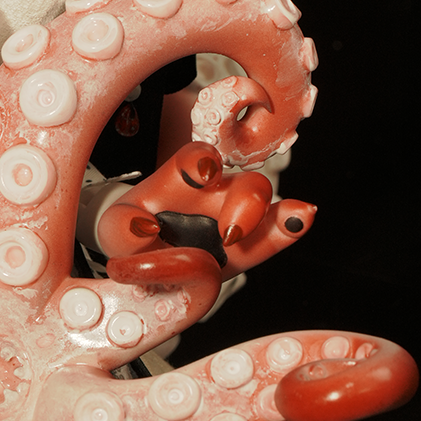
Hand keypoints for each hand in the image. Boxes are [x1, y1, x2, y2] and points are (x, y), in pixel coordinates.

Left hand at [96, 141, 314, 278]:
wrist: (143, 262)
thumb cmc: (131, 235)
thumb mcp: (117, 231)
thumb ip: (124, 229)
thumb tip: (143, 227)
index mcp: (180, 180)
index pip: (195, 158)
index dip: (203, 161)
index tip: (204, 174)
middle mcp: (215, 192)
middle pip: (243, 179)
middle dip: (246, 199)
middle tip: (229, 232)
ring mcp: (236, 218)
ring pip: (264, 203)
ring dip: (270, 214)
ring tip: (252, 239)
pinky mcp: (248, 247)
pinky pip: (277, 232)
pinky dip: (292, 225)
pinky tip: (302, 219)